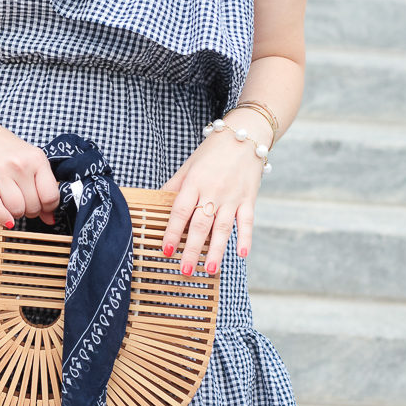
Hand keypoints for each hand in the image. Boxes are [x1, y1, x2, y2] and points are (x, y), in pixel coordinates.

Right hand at [0, 113, 61, 228]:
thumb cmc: (3, 147)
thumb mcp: (29, 159)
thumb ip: (42, 186)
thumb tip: (50, 218)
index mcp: (37, 158)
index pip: (51, 196)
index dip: (48, 208)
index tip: (43, 207)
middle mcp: (21, 164)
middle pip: (33, 206)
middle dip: (30, 211)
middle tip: (24, 204)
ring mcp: (1, 171)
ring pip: (16, 209)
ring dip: (16, 214)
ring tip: (12, 206)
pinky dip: (2, 217)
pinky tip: (5, 220)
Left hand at [159, 129, 263, 276]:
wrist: (244, 135)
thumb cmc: (212, 152)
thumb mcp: (189, 165)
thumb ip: (174, 186)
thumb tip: (155, 202)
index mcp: (194, 182)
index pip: (180, 211)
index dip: (172, 231)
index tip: (166, 250)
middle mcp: (213, 190)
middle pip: (200, 224)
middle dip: (192, 249)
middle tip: (185, 270)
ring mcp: (233, 195)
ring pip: (223, 227)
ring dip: (217, 250)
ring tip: (210, 270)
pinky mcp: (250, 198)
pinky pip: (247, 221)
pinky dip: (246, 237)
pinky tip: (242, 254)